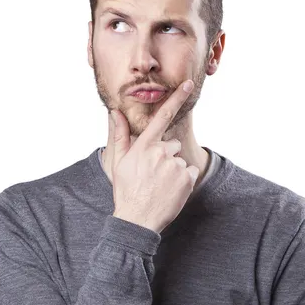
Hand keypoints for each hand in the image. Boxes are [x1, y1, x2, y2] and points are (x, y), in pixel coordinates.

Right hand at [109, 79, 199, 233]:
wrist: (137, 220)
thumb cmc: (126, 190)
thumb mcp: (118, 162)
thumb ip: (120, 135)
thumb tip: (115, 112)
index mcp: (144, 146)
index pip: (162, 116)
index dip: (176, 98)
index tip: (187, 84)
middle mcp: (161, 152)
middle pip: (171, 145)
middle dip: (165, 156)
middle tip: (152, 175)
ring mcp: (175, 165)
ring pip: (179, 160)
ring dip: (173, 170)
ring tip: (160, 186)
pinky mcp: (187, 179)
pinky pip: (189, 172)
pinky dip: (184, 181)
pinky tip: (170, 191)